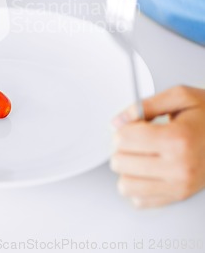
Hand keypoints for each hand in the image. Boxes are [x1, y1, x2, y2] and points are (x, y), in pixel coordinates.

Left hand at [110, 85, 204, 207]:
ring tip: (138, 155)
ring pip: (126, 185)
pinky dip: (137, 185)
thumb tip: (118, 120)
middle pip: (120, 162)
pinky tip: (146, 170)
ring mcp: (179, 186)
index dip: (122, 128)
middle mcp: (179, 167)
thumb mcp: (180, 97)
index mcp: (177, 139)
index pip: (124, 139)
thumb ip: (145, 105)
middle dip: (121, 147)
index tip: (130, 124)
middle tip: (133, 138)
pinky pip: (140, 200)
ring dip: (125, 168)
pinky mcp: (179, 197)